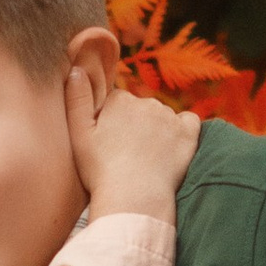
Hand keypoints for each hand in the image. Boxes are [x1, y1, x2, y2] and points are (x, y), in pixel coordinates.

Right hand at [68, 67, 198, 223]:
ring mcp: (169, 116)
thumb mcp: (78, 134)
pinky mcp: (188, 132)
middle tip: (127, 154)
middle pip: (140, 109)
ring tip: (147, 158)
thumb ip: (76, 99)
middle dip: (135, 125)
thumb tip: (76, 69)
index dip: (112, 123)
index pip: (117, 103)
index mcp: (118, 100)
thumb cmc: (100, 171)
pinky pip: (189, 122)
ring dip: (157, 130)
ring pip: (162, 116)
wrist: (133, 197)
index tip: (110, 144)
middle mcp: (145, 102)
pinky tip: (172, 148)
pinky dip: (183, 130)